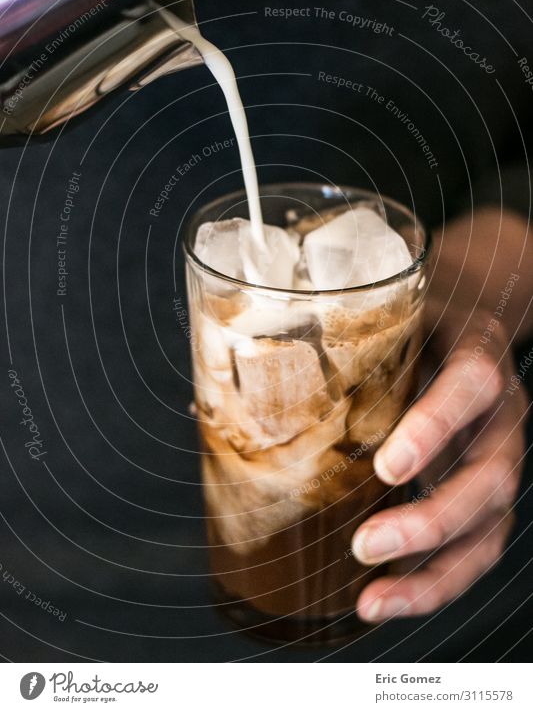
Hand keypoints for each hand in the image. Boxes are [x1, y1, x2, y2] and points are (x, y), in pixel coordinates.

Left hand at [352, 207, 530, 622]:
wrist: (465, 315)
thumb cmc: (415, 317)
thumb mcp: (385, 311)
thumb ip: (319, 342)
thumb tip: (215, 395)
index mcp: (474, 354)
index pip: (470, 387)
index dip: (434, 428)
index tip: (387, 467)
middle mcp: (498, 413)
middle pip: (489, 476)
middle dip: (431, 520)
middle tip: (366, 544)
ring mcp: (496, 456)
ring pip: (488, 526)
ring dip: (434, 571)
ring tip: (373, 599)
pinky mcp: (485, 492)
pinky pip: (475, 547)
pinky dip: (435, 582)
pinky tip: (385, 599)